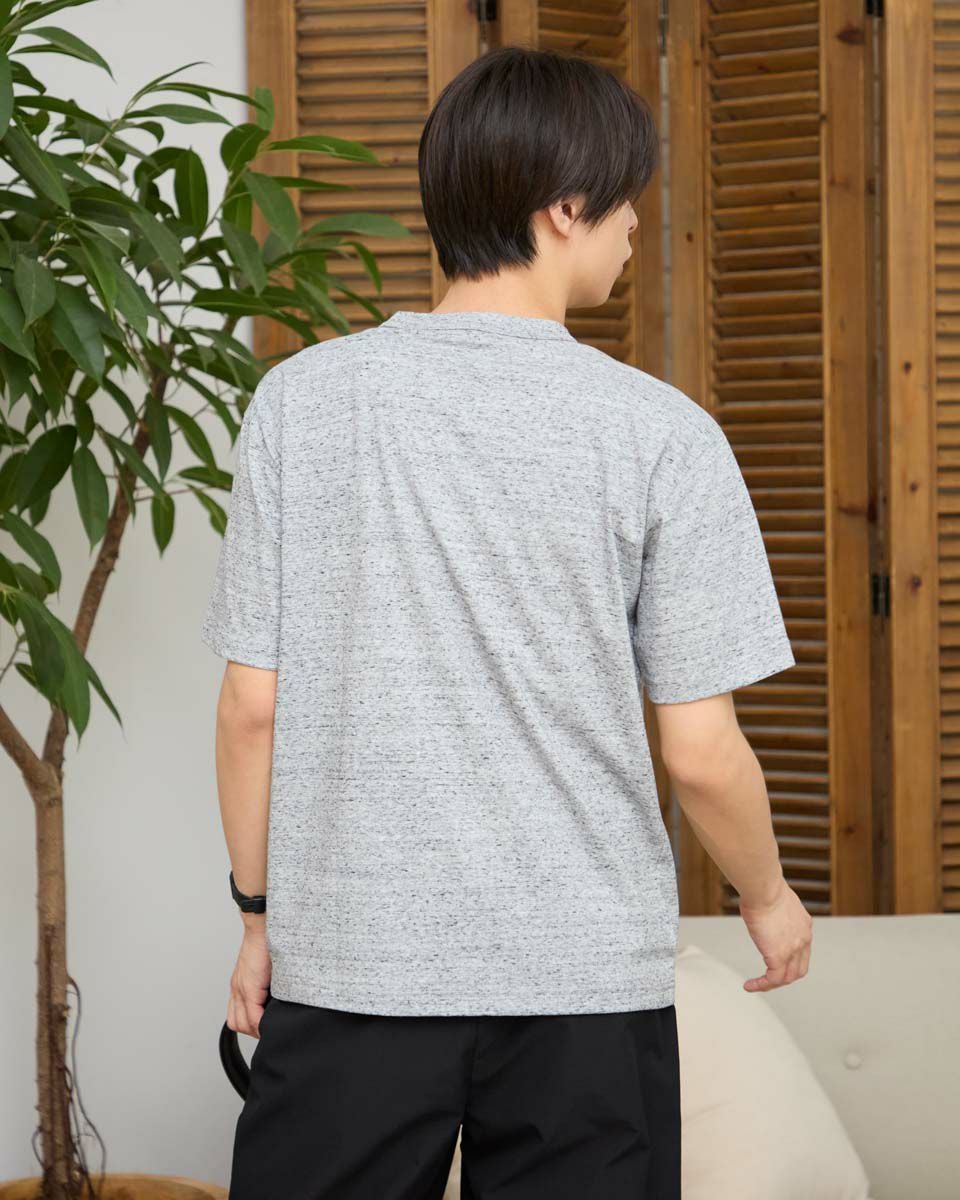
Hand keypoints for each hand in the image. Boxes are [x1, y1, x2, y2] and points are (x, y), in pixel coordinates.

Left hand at [227, 924, 271, 1037]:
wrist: (263, 923)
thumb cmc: (269, 940)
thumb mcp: (264, 965)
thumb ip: (267, 982)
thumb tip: (279, 994)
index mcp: (240, 984)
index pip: (237, 1016)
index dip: (251, 1026)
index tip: (265, 1028)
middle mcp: (237, 988)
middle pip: (237, 1023)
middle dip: (253, 1031)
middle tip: (268, 1029)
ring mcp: (241, 987)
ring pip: (242, 1023)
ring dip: (257, 1028)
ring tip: (272, 1025)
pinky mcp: (249, 986)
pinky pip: (252, 1015)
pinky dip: (262, 1023)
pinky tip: (272, 1022)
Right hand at [738, 878, 812, 992]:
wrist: (764, 889)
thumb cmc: (764, 888)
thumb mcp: (775, 900)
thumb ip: (774, 909)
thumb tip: (762, 907)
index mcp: (804, 925)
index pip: (802, 951)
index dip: (791, 959)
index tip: (776, 961)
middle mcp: (803, 939)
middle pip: (799, 969)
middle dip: (784, 976)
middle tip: (769, 978)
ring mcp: (793, 950)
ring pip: (787, 978)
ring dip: (772, 984)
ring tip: (757, 985)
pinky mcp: (778, 956)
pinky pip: (772, 979)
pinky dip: (761, 985)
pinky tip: (750, 985)